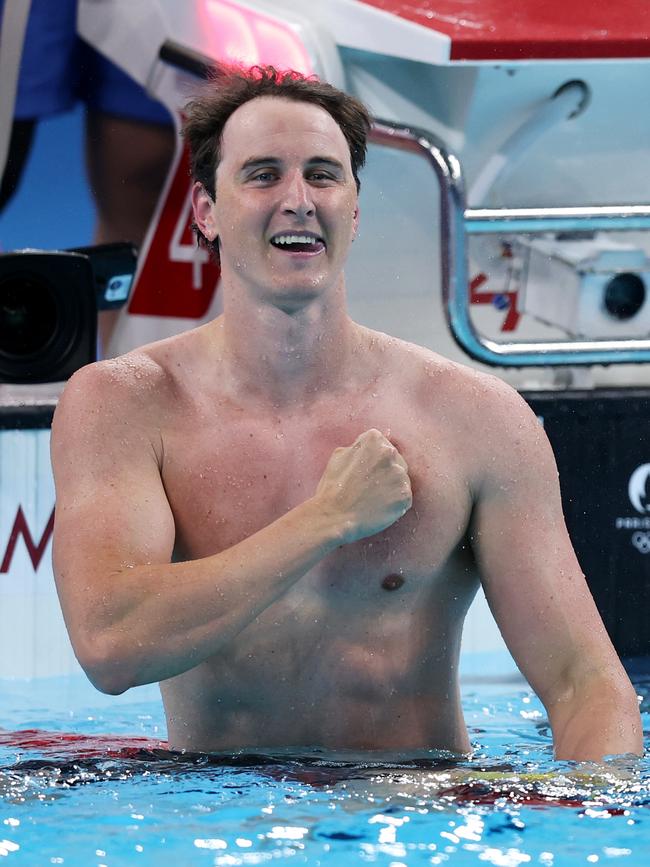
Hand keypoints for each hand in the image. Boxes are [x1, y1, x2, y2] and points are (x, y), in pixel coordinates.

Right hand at [314, 428, 412, 543]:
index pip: (382, 446)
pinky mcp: (405, 495)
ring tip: (372, 498)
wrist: (334, 516)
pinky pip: (403, 498)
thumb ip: (359, 447)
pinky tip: (379, 507)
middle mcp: (390, 453)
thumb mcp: (339, 455)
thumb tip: (368, 449)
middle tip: (369, 487)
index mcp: (374, 440)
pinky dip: (394, 503)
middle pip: (395, 461)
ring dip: (391, 488)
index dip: (372, 461)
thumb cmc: (332, 487)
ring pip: (400, 480)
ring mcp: (400, 475)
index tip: (364, 472)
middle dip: (385, 473)